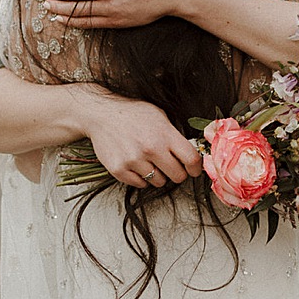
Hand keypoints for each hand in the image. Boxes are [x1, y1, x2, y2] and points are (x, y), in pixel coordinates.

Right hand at [79, 90, 202, 187]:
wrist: (102, 114)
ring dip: (159, 175)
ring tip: (151, 162)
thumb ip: (175, 135)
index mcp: (165, 135)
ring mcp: (133, 161)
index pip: (191, 159)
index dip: (196, 168)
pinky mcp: (119, 170)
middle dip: (178, 173)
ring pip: (159, 182)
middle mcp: (151, 149)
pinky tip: (138, 165)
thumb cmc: (132, 113)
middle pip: (178, 176)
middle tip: (172, 166)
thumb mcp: (160, 117)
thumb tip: (191, 152)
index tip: (194, 170)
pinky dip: (142, 178)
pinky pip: (140, 185)